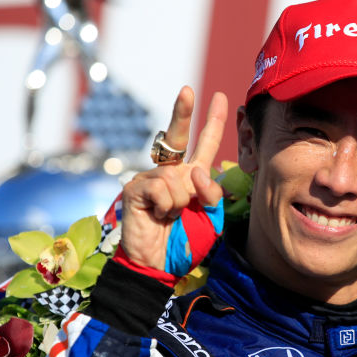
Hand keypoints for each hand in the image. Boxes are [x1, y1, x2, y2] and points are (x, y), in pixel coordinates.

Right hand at [120, 86, 226, 270]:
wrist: (159, 266)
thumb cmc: (185, 242)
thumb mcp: (210, 217)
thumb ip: (211, 193)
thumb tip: (195, 170)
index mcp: (192, 177)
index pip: (205, 145)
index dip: (213, 122)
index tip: (220, 97)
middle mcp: (172, 172)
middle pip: (179, 136)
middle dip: (183, 112)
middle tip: (187, 90)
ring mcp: (152, 178)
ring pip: (177, 177)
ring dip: (180, 202)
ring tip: (170, 217)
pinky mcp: (136, 188)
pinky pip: (161, 188)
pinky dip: (165, 206)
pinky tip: (157, 216)